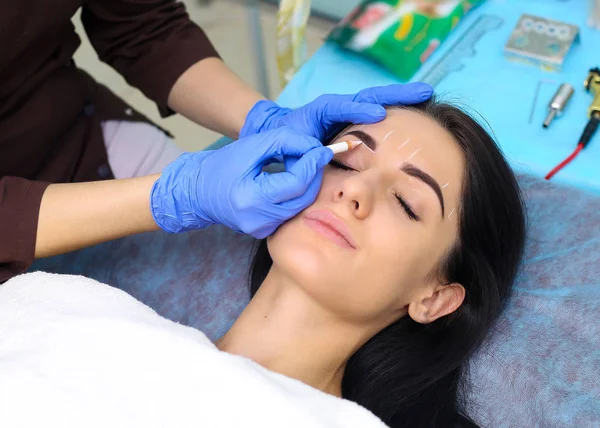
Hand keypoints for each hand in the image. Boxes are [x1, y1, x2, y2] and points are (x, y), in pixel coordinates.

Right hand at [150, 127, 333, 237]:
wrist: (198, 192)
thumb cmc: (222, 165)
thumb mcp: (253, 146)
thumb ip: (285, 142)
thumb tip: (314, 147)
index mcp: (251, 198)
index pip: (296, 182)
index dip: (312, 164)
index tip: (323, 149)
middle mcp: (258, 220)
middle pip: (303, 197)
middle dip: (314, 174)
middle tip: (316, 155)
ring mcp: (262, 230)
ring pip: (300, 206)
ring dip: (307, 184)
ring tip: (304, 165)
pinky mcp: (265, 232)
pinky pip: (290, 212)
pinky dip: (297, 195)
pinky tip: (293, 180)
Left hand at [240, 83, 432, 140]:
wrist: (281, 132)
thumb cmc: (284, 140)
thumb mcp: (289, 145)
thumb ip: (302, 150)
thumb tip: (320, 154)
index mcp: (321, 110)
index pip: (340, 106)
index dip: (358, 110)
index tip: (378, 115)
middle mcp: (339, 106)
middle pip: (368, 97)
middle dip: (396, 94)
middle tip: (424, 91)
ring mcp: (349, 112)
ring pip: (377, 102)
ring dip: (401, 98)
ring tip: (426, 93)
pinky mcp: (355, 121)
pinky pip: (376, 113)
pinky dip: (395, 111)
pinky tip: (415, 113)